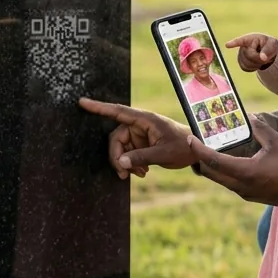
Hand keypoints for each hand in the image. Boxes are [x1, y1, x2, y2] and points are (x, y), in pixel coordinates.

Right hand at [78, 98, 195, 178]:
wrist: (196, 152)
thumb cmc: (183, 147)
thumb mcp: (163, 154)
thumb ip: (140, 157)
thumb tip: (119, 163)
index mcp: (145, 120)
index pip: (117, 111)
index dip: (98, 108)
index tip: (82, 102)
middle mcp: (140, 125)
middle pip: (116, 138)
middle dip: (117, 157)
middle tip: (122, 174)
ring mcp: (140, 134)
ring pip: (121, 148)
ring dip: (126, 163)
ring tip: (140, 174)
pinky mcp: (142, 143)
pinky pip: (128, 153)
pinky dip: (132, 164)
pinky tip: (143, 172)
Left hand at [186, 117, 277, 210]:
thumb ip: (260, 128)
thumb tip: (249, 117)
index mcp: (245, 172)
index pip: (213, 161)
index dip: (198, 149)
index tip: (190, 138)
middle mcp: (241, 186)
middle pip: (210, 173)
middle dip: (199, 158)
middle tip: (195, 143)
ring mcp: (245, 193)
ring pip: (219, 180)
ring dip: (211, 166)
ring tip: (208, 150)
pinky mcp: (251, 196)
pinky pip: (229, 183)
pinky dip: (223, 172)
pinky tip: (226, 161)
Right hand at [225, 33, 277, 71]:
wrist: (267, 52)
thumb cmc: (270, 45)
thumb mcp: (273, 45)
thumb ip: (268, 50)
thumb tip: (262, 58)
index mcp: (251, 38)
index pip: (241, 40)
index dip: (234, 43)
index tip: (227, 45)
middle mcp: (243, 45)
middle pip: (249, 55)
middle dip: (258, 58)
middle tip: (265, 56)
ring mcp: (241, 54)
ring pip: (246, 63)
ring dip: (256, 64)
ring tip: (260, 58)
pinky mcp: (241, 62)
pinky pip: (245, 68)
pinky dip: (253, 68)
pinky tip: (256, 63)